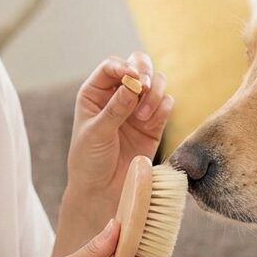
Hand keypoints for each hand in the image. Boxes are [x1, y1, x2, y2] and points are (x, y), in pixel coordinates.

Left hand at [67, 51, 172, 211]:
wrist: (103, 191)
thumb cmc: (89, 161)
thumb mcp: (96, 133)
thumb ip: (115, 109)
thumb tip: (132, 84)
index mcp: (96, 93)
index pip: (112, 67)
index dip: (123, 67)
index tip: (132, 78)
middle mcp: (118, 95)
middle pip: (138, 66)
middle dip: (145, 72)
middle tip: (145, 86)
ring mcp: (138, 108)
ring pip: (157, 82)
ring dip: (155, 93)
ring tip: (143, 116)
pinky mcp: (154, 123)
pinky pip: (167, 104)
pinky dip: (163, 108)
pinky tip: (150, 123)